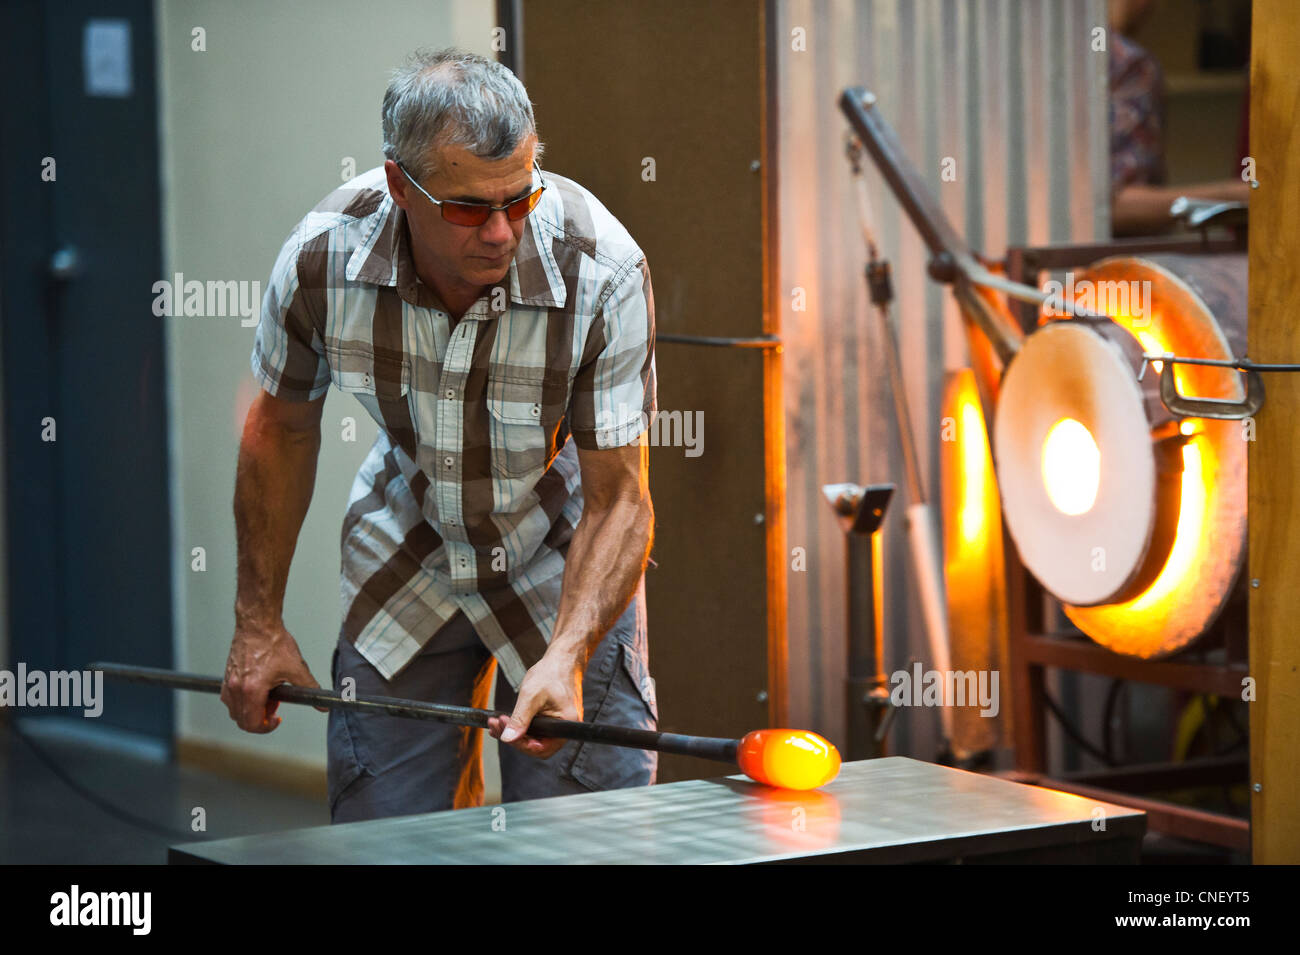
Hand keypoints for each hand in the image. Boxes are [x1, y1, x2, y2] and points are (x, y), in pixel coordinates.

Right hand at [221, 618, 325, 732]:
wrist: (258, 624)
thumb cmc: (274, 643)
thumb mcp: (297, 668)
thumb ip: (310, 688)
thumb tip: (321, 703)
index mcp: (251, 690)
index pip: (252, 723)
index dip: (266, 727)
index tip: (277, 720)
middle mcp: (235, 689)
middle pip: (242, 720)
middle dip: (260, 719)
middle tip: (275, 708)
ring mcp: (228, 682)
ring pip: (235, 709)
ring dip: (251, 709)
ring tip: (269, 695)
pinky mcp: (226, 676)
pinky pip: (230, 697)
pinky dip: (243, 699)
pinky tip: (259, 687)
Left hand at [487, 650, 582, 758]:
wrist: (561, 659)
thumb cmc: (551, 673)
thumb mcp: (531, 696)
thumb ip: (519, 719)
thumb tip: (508, 738)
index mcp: (565, 724)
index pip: (541, 748)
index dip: (521, 745)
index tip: (505, 734)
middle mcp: (563, 728)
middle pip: (536, 745)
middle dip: (514, 737)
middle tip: (496, 724)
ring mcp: (557, 724)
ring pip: (533, 737)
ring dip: (513, 731)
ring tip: (496, 721)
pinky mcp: (550, 718)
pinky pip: (534, 728)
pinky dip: (518, 725)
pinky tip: (504, 721)